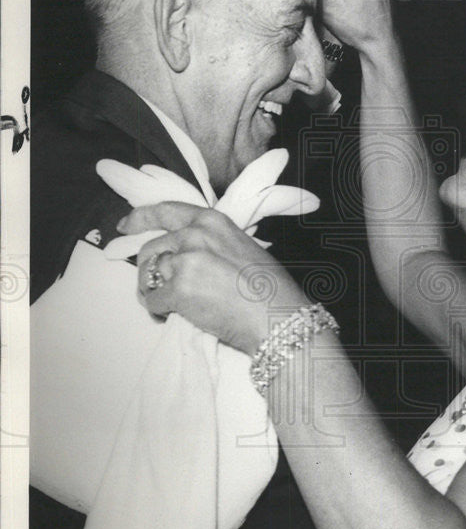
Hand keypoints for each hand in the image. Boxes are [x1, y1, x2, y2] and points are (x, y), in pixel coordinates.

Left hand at [120, 202, 307, 355]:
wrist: (277, 317)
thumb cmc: (268, 289)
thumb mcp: (241, 247)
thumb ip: (211, 244)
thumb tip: (185, 256)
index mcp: (212, 221)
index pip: (166, 211)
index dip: (140, 218)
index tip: (125, 226)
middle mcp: (195, 236)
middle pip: (151, 249)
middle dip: (148, 272)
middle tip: (156, 289)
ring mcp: (185, 262)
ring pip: (149, 276)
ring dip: (154, 293)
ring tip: (172, 307)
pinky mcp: (178, 290)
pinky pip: (152, 300)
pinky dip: (158, 312)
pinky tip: (175, 316)